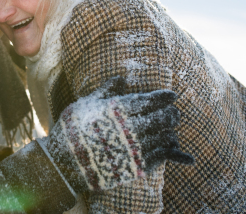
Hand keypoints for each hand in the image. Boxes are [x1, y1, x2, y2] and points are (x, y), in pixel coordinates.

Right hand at [45, 78, 193, 191]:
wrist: (63, 163)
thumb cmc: (71, 130)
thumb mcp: (84, 105)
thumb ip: (106, 91)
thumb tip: (121, 78)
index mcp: (118, 111)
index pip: (148, 101)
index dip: (163, 97)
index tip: (172, 95)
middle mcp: (130, 129)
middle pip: (161, 119)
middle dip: (170, 114)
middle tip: (174, 112)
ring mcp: (134, 149)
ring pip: (164, 138)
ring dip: (171, 132)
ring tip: (172, 130)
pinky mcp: (135, 167)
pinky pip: (161, 158)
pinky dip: (173, 154)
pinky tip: (182, 154)